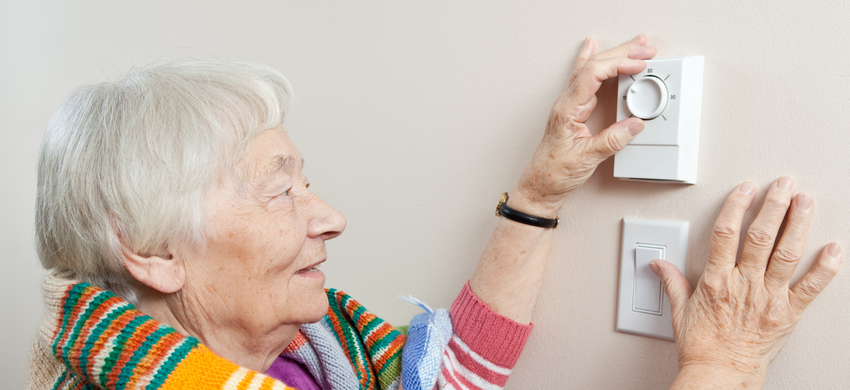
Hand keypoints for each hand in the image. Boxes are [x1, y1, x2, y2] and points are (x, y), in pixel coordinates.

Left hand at [512, 34, 656, 215]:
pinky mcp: (574, 111)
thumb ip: (612, 140)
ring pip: (591, 70)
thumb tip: (635, 124)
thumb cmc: (554, 173)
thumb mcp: (587, 158)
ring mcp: (569, 105)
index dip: (618, 64)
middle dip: (622, 53)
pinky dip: (596, 64)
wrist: (540, 186)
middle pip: (594, 66)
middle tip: (645, 48)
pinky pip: (586, 80)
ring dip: (614, 56)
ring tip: (634, 45)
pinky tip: (593, 49)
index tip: (639, 64)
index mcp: (567, 109)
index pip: (593, 74)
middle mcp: (567, 103)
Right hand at [651, 178, 842, 387]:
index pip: (725, 234)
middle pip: (760, 236)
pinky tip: (833, 248)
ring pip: (785, 254)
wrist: (720, 374)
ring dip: (798, 225)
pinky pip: (811, 288)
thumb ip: (672, 282)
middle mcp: (744, 285)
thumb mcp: (679, 311)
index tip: (746, 189)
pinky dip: (825, 268)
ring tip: (806, 202)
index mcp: (716, 281)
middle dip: (774, 206)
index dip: (736, 207)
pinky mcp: (788, 314)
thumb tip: (658, 264)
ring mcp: (768, 298)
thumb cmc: (701, 346)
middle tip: (784, 185)